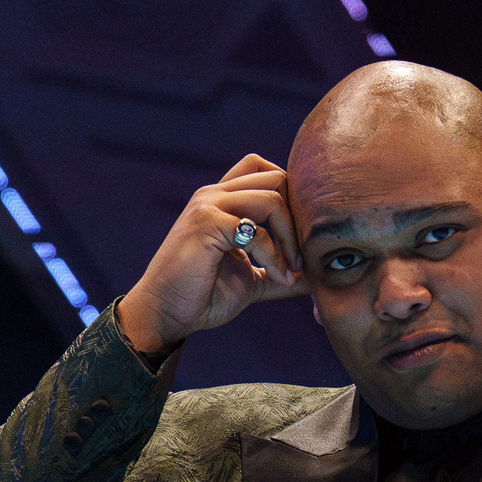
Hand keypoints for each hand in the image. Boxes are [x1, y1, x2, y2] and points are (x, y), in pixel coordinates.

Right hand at [115, 154, 308, 358]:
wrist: (166, 312)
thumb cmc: (203, 296)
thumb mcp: (252, 281)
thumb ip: (280, 272)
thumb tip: (315, 278)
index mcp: (224, 201)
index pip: (264, 170)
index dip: (291, 197)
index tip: (299, 240)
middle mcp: (215, 195)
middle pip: (276, 177)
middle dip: (298, 217)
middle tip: (301, 257)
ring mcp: (209, 206)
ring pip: (272, 198)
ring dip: (291, 238)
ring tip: (291, 271)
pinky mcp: (207, 224)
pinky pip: (255, 231)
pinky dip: (274, 257)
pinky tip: (278, 278)